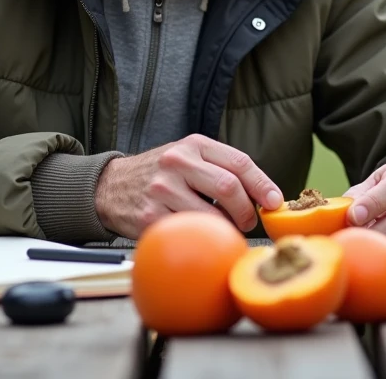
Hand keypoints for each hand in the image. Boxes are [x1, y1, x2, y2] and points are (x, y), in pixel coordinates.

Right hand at [94, 135, 283, 237]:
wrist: (110, 186)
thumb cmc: (161, 175)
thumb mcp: (187, 158)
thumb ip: (220, 169)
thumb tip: (264, 197)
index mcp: (193, 146)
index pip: (238, 162)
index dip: (262, 184)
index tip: (274, 202)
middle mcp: (177, 162)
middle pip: (228, 187)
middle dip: (247, 210)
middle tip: (248, 222)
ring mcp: (161, 189)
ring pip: (211, 216)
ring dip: (226, 229)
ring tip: (225, 231)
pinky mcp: (149, 216)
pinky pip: (188, 233)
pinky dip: (202, 240)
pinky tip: (202, 239)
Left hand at [343, 162, 385, 274]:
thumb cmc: (383, 195)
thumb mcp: (370, 185)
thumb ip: (353, 198)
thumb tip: (329, 216)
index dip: (371, 204)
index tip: (352, 218)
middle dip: (369, 236)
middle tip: (347, 243)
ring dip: (379, 255)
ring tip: (358, 255)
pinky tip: (378, 264)